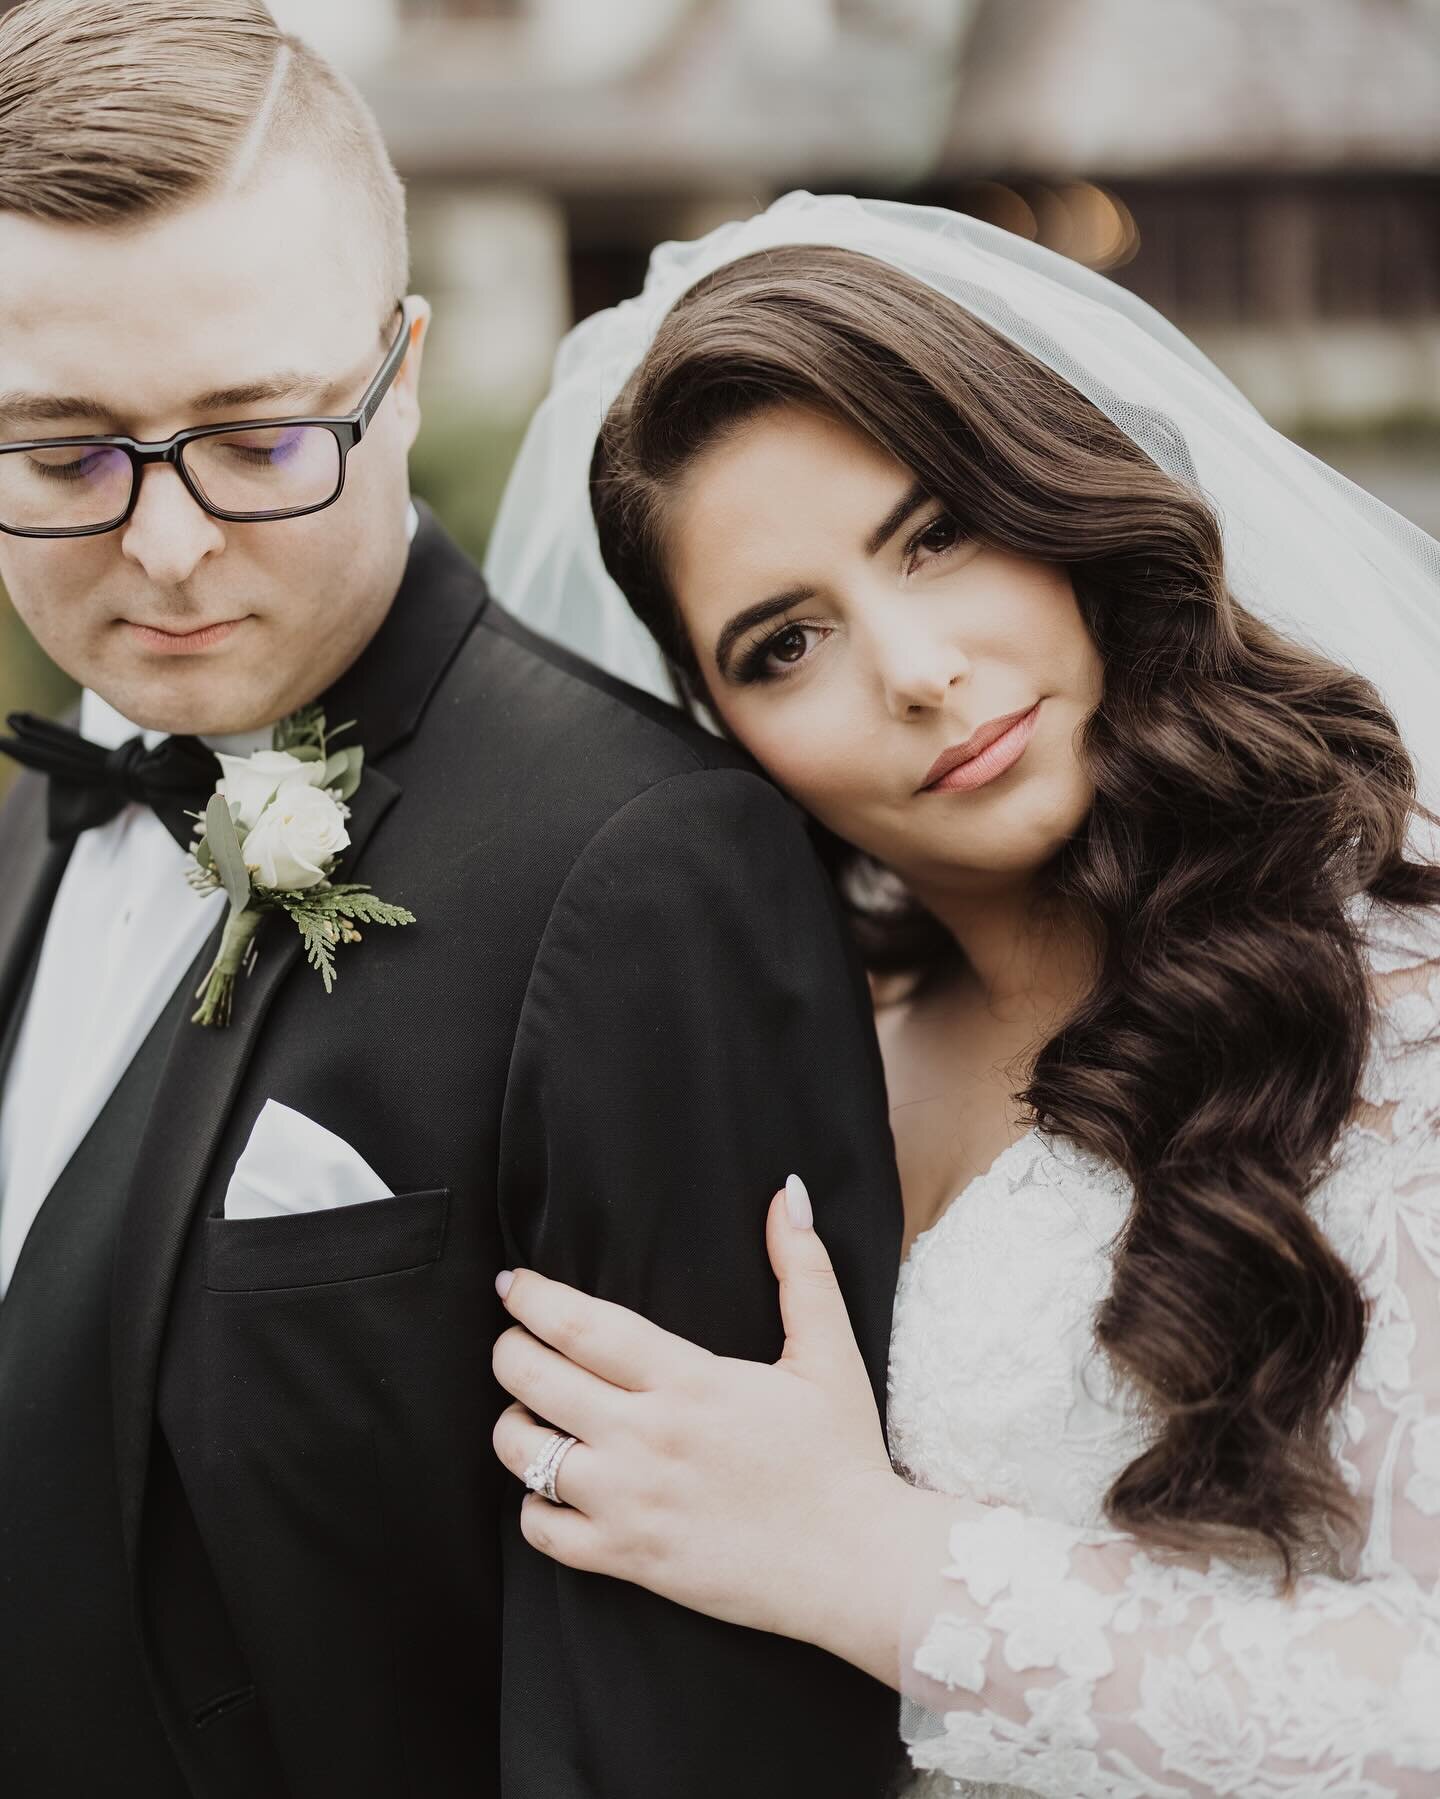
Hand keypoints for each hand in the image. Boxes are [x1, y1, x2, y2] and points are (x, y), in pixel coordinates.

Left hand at [491, 1176, 913, 1659]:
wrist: (857, 1564)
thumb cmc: (842, 1455)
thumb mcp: (829, 1352)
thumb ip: (802, 1268)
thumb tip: (785, 1193)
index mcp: (688, 1381)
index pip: (583, 1326)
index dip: (534, 1299)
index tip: (512, 1283)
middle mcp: (646, 1437)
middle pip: (536, 1381)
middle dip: (508, 1351)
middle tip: (510, 1339)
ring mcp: (631, 1502)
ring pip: (526, 1455)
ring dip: (512, 1426)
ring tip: (525, 1410)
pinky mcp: (629, 1558)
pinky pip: (544, 1532)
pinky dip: (532, 1507)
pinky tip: (549, 1489)